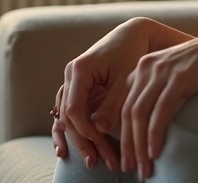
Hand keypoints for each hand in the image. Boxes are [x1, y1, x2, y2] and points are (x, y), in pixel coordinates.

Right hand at [55, 18, 152, 170]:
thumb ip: (113, 103)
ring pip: (66, 116)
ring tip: (88, 160)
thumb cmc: (131, 53)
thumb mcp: (126, 79)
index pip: (74, 108)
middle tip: (97, 162)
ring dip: (76, 139)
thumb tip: (101, 129)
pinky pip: (67, 112)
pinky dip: (69, 130)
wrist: (131, 34)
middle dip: (82, 140)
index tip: (101, 145)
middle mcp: (70, 75)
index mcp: (79, 70)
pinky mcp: (77, 88)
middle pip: (68, 116)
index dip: (86, 130)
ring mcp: (71, 82)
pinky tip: (65, 150)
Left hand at [120, 27, 197, 178]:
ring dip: (139, 145)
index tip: (126, 156)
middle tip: (130, 168)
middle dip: (127, 145)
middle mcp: (147, 68)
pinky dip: (154, 134)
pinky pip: (160, 111)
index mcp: (142, 68)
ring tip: (144, 167)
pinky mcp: (179, 78)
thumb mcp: (173, 75)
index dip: (121, 134)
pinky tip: (155, 152)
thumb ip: (158, 90)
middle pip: (128, 113)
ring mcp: (162, 72)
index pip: (123, 106)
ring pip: (139, 114)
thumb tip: (149, 120)